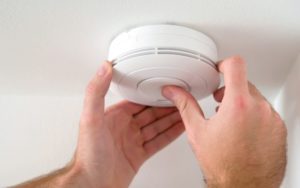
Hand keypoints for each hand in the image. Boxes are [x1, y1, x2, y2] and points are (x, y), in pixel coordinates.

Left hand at [66, 61, 183, 187]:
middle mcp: (124, 128)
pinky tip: (179, 128)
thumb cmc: (89, 155)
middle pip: (150, 113)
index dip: (152, 93)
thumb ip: (96, 92)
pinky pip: (158, 141)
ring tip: (185, 110)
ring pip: (157, 126)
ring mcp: (132, 142)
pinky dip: (170, 134)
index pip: (138, 100)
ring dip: (171, 118)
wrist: (93, 184)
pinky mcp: (139, 155)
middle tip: (181, 98)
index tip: (164, 86)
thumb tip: (103, 68)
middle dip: (166, 105)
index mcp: (114, 116)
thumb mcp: (91, 118)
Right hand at [162, 57, 286, 187]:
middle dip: (230, 90)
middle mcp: (259, 109)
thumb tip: (174, 92)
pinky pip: (267, 113)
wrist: (244, 186)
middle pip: (244, 83)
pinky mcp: (279, 129)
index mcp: (237, 105)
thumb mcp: (197, 131)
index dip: (224, 63)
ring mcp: (272, 119)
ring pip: (256, 99)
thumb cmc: (223, 165)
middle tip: (219, 104)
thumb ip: (185, 105)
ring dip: (243, 105)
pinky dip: (255, 116)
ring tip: (231, 122)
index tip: (220, 69)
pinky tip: (244, 132)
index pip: (236, 65)